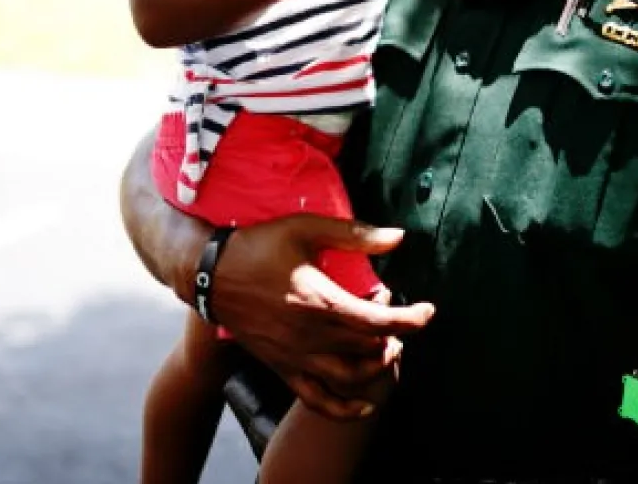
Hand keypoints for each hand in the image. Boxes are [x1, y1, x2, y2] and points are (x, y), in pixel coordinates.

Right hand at [208, 214, 434, 419]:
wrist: (210, 274)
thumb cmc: (259, 245)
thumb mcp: (306, 228)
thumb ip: (354, 234)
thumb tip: (399, 237)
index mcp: (320, 301)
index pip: (379, 320)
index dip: (411, 319)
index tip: (428, 312)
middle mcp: (310, 335)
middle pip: (370, 350)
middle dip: (396, 339)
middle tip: (402, 321)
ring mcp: (295, 356)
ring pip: (349, 378)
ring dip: (376, 368)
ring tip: (386, 349)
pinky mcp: (282, 367)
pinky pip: (316, 400)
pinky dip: (344, 409)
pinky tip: (364, 405)